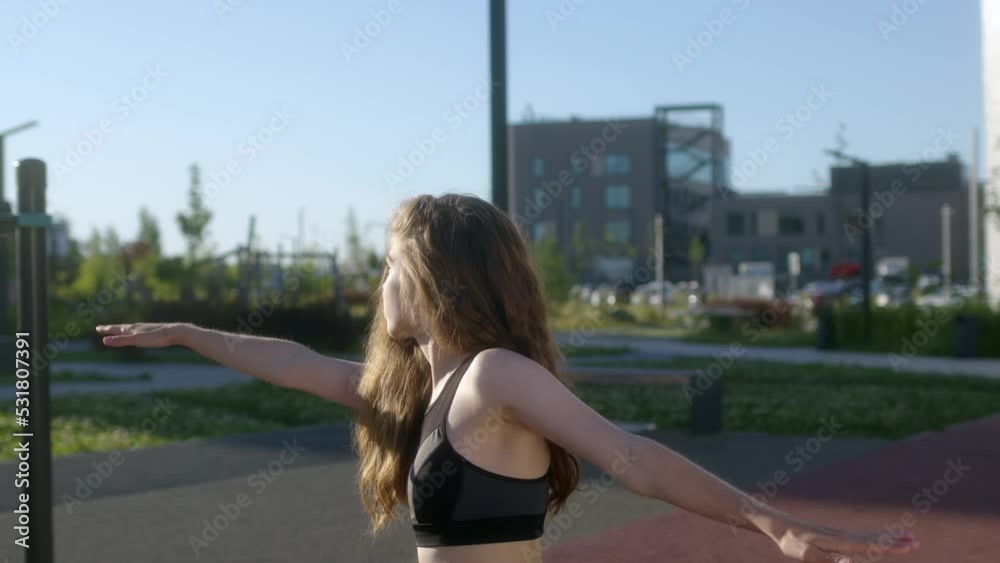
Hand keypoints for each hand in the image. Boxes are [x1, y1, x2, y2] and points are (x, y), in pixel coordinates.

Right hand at [96, 322, 185, 347]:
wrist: (175, 332)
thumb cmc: (155, 337)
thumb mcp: (136, 340)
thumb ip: (121, 341)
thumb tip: (104, 341)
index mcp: (132, 329)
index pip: (116, 329)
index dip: (106, 330)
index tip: (97, 328)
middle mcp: (138, 327)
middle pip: (122, 327)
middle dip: (112, 328)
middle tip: (103, 327)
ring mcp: (146, 328)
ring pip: (131, 328)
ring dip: (122, 329)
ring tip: (119, 329)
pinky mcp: (154, 331)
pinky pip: (140, 330)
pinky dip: (135, 331)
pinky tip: (140, 332)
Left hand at [774, 522, 918, 562]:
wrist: (780, 526)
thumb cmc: (791, 542)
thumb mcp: (805, 554)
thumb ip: (827, 560)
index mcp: (840, 542)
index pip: (870, 545)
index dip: (890, 546)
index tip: (909, 546)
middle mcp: (843, 536)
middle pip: (874, 538)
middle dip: (895, 541)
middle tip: (917, 541)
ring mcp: (840, 534)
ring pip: (869, 536)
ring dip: (888, 537)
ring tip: (907, 535)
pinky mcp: (835, 535)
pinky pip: (860, 537)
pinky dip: (874, 537)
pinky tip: (877, 539)